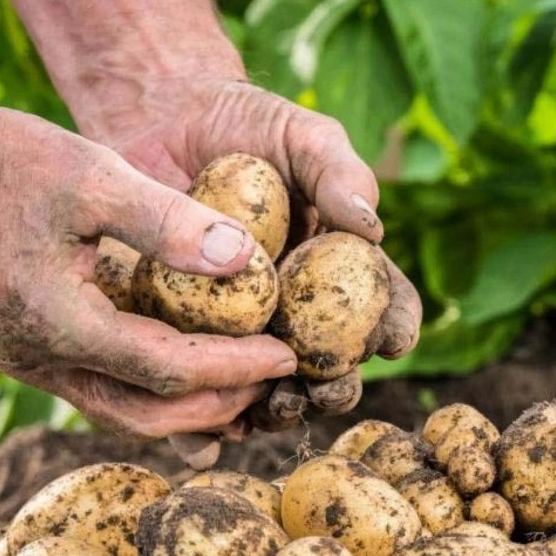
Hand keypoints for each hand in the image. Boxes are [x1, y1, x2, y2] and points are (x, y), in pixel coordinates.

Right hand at [0, 99, 297, 438]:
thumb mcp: (91, 174)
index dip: (237, 368)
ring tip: (243, 386)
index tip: (289, 357)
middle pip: (149, 414)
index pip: (171, 370)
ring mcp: (25, 361)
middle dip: (219, 403)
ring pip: (122, 412)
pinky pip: (99, 389)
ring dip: (187, 407)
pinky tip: (187, 371)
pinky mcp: (22, 350)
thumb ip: (168, 221)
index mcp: (58, 324)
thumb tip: (246, 261)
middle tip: (273, 380)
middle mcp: (38, 360)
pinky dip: (151, 389)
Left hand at [81, 76, 421, 462]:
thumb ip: (340, 174)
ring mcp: (243, 330)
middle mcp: (300, 311)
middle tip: (325, 385)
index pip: (385, 309)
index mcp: (342, 272)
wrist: (161, 121)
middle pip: (331, 367)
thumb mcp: (304, 135)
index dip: (394, 329)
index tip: (390, 339)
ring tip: (269, 407)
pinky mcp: (186, 338)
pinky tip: (205, 434)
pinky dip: (204, 423)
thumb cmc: (248, 125)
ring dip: (276, 410)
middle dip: (335, 387)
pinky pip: (200, 390)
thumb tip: (370, 228)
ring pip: (270, 391)